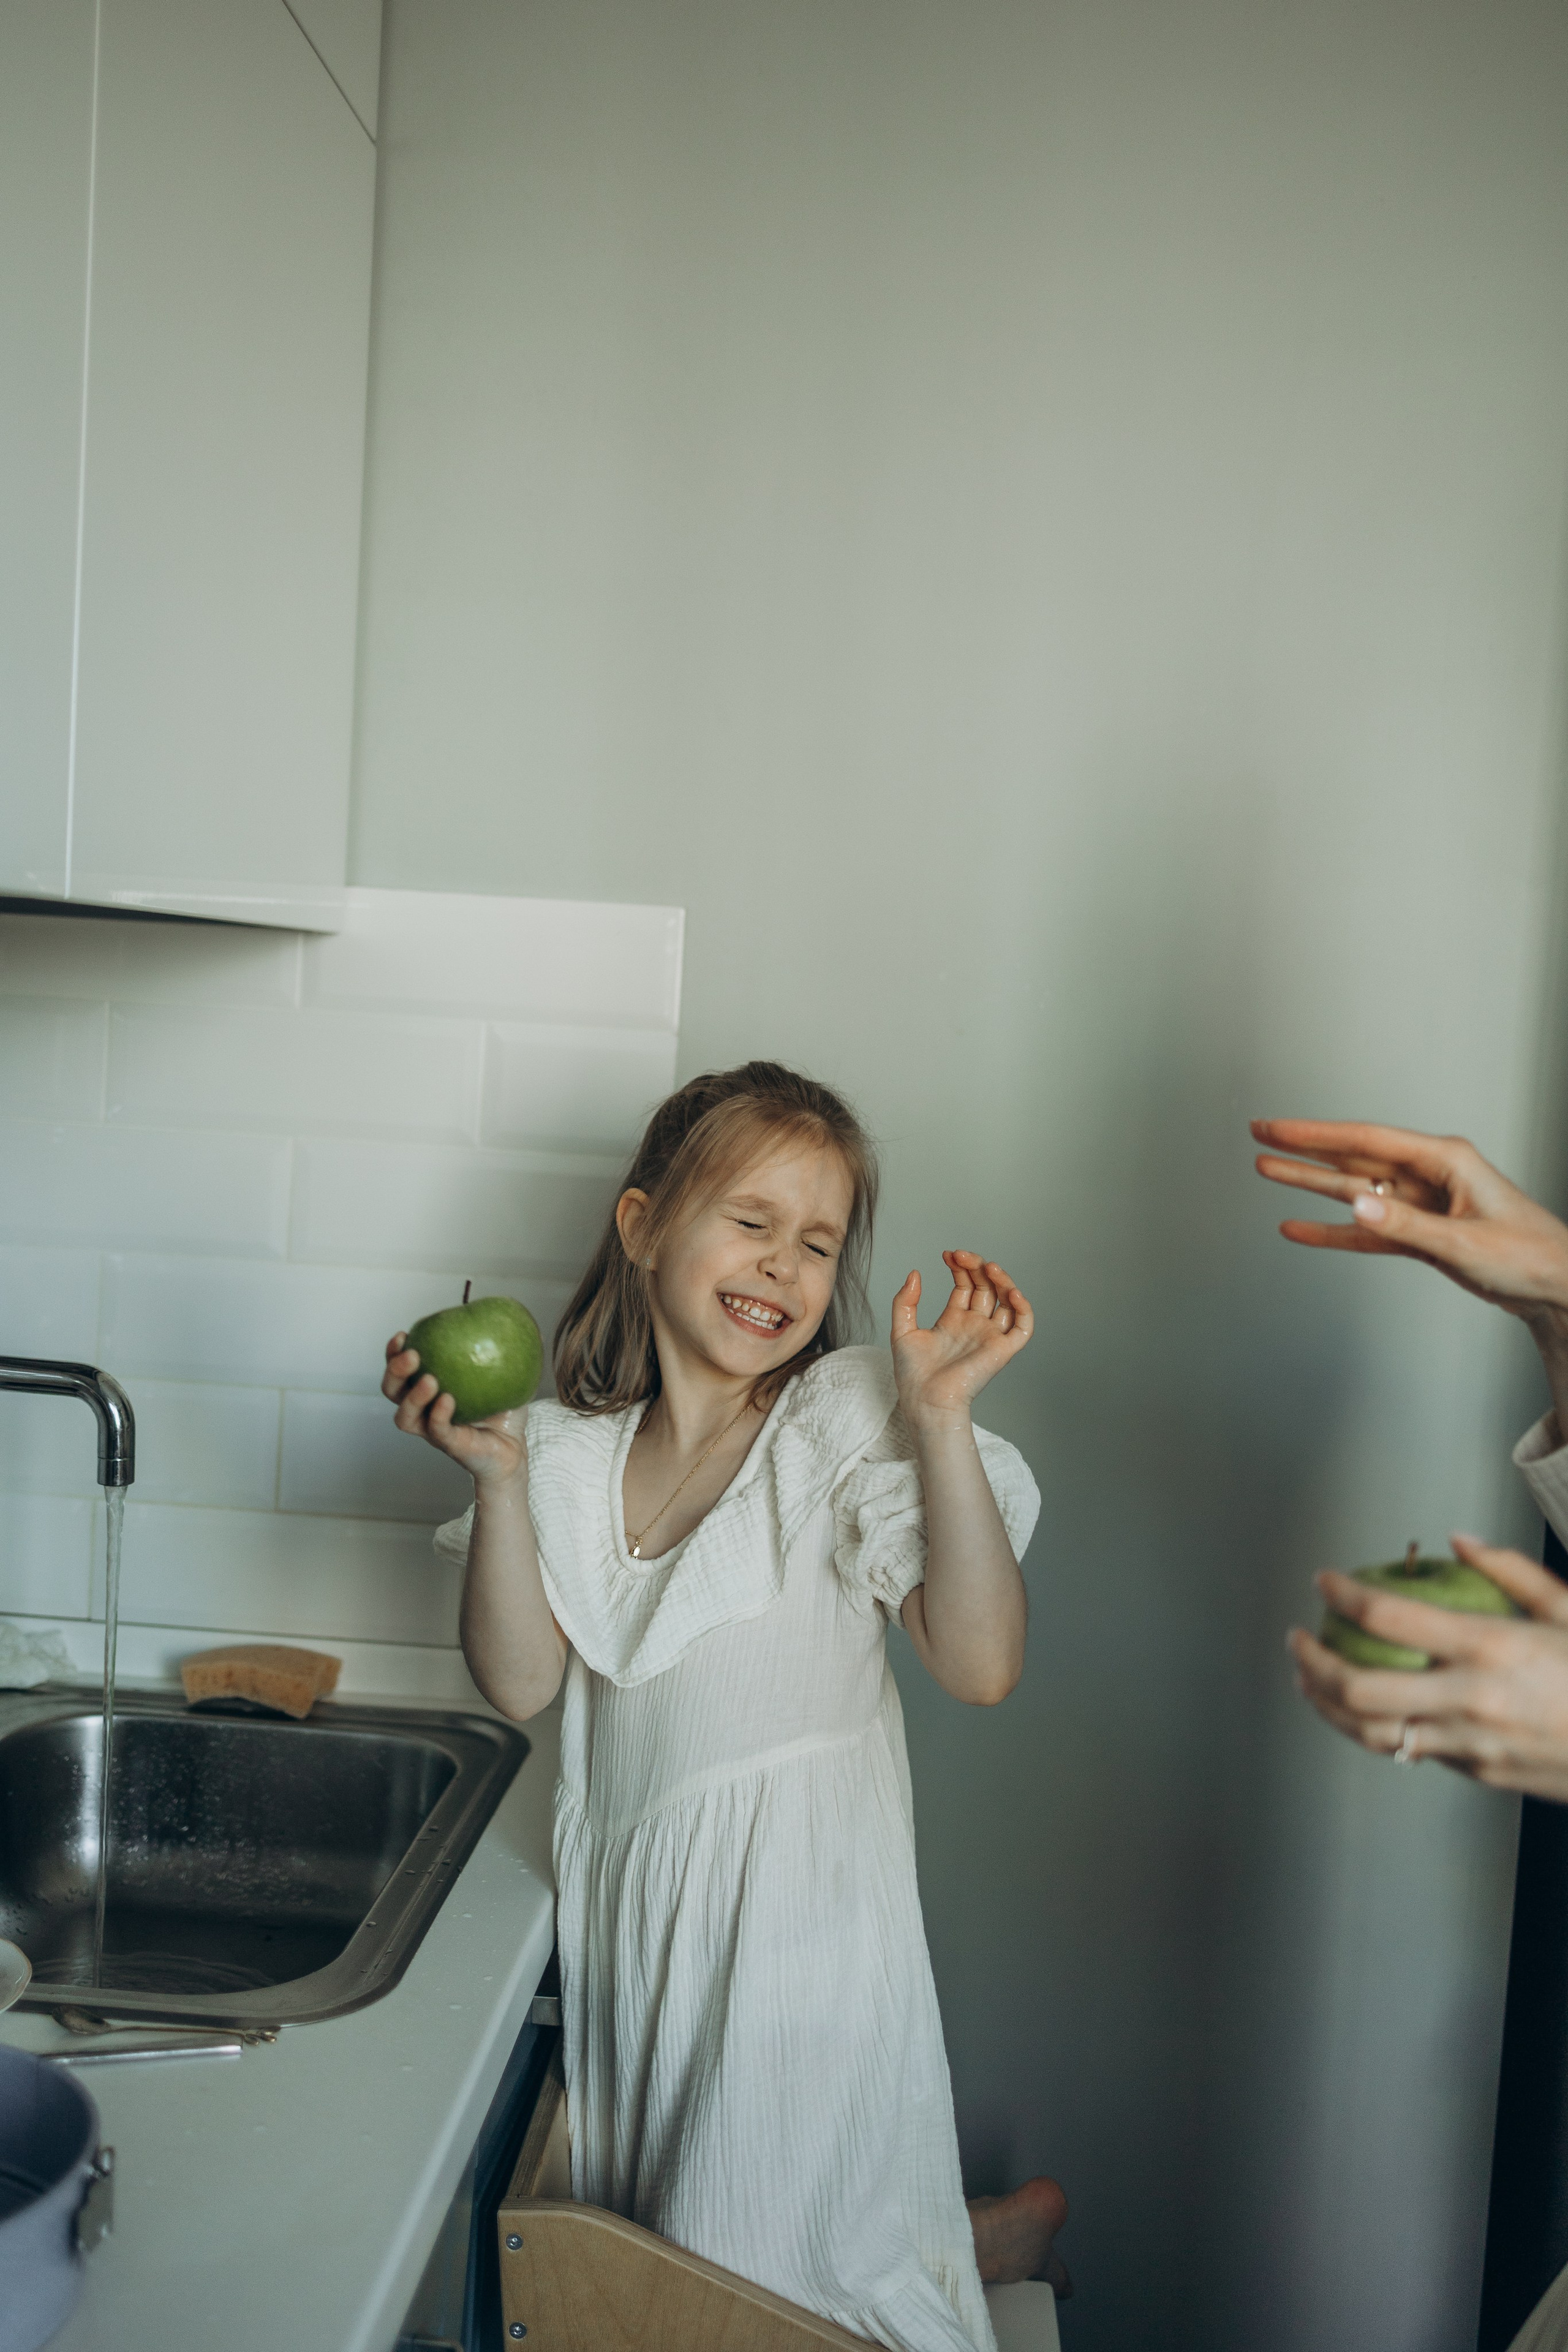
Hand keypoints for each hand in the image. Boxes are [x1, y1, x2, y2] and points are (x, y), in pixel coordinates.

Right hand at [382, 1333, 526, 1487]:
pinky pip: (437, 1430)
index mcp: (429, 1389)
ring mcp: (433, 1429)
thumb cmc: (504, 1408)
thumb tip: (522, 1319)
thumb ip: (506, 1349)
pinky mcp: (449, 1445)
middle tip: (412, 1355)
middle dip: (395, 1371)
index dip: (394, 1352)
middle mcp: (424, 1409)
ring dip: (412, 1397)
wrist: (515, 1447)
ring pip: (405, 1417)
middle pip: (392, 1391)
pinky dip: (439, 1414)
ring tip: (429, 1379)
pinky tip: (448, 1399)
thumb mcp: (505, 1373)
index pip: (400, 1369)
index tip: (404, 1334)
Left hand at [890, 1251, 1033, 1427]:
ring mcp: (989, 1337)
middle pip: (986, 1288)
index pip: (965, 1285)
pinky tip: (1010, 1292)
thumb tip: (914, 1273)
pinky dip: (1023, 1308)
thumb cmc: (913, 1375)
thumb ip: (905, 1302)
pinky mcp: (1002, 1350)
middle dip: (976, 1267)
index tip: (947, 1254)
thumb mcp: (902, 1331)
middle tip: (961, 1255)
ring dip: (1001, 1280)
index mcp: (954, 1321)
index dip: (960, 1267)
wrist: (925, 1400)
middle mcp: (974, 1326)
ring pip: (1006, 1301)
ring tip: (986, 1266)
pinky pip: (1022, 1327)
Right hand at [1251, 1118, 1567, 1322]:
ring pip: (1354, 1191)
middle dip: (1304, 1148)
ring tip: (1267, 1170)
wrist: (1556, 1287)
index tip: (1278, 1129)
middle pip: (1353, 1158)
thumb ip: (1405, 1227)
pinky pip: (1367, 1232)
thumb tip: (1355, 1207)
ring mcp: (1422, 1205)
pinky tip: (1301, 1228)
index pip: (1366, 1141)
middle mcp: (1429, 1176)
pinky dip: (1333, 1231)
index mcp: (1445, 1160)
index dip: (1316, 1134)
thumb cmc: (1528, 1256)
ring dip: (1311, 1183)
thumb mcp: (1464, 1242)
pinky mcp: (1419, 1235)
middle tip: (1260, 1136)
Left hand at [1289, 1536, 1567, 1801]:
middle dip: (1312, 1661)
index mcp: (1490, 1648)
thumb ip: (1511, 1570)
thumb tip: (1460, 1540)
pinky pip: (1414, 1752)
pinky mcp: (1479, 1773)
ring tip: (1308, 1681)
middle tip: (1297, 1638)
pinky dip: (1377, 1731)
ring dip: (1328, 1707)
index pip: (1387, 1616)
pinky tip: (1366, 1712)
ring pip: (1372, 1735)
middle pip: (1359, 1688)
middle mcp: (1470, 1699)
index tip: (1324, 1580)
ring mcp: (1471, 1744)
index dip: (1343, 1594)